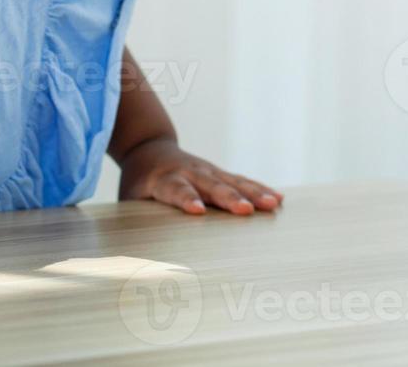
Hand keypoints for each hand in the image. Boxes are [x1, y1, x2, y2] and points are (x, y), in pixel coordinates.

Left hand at [118, 137, 282, 215]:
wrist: (148, 149)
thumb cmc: (138, 183)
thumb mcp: (129, 199)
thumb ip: (138, 220)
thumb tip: (138, 258)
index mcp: (162, 179)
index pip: (175, 189)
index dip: (186, 199)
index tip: (198, 210)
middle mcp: (187, 172)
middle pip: (209, 185)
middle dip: (228, 198)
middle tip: (244, 211)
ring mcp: (206, 171)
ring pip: (231, 181)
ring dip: (252, 193)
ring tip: (273, 205)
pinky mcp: (218, 173)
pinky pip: (241, 181)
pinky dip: (260, 189)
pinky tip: (278, 199)